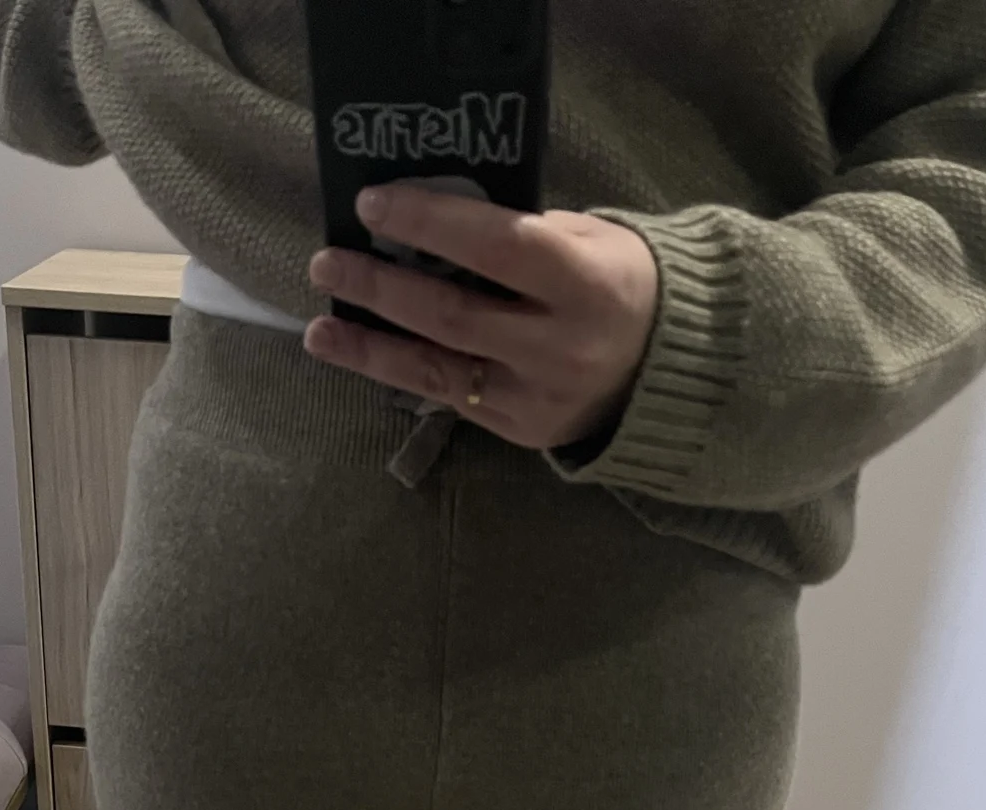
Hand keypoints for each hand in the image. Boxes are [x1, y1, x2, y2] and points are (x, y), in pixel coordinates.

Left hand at [306, 187, 659, 452]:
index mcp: (585, 284)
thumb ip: (521, 236)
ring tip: (319, 328)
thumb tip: (434, 228)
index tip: (373, 203)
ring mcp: (535, 396)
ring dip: (369, 348)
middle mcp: (558, 346)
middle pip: (452, 313)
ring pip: (438, 370)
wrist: (667, 370)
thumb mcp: (589, 241)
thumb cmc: (620, 285)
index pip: (497, 247)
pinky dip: (399, 373)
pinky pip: (449, 397)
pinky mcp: (518, 430)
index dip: (430, 224)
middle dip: (382, 287)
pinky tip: (359, 352)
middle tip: (327, 262)